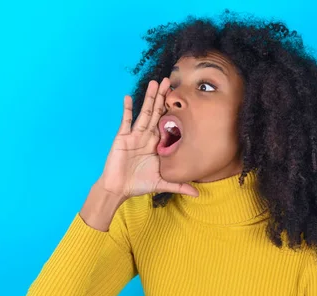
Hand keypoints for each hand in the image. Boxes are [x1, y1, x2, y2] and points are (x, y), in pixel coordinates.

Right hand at [97, 78, 198, 198]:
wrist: (118, 189)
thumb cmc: (139, 184)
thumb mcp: (163, 183)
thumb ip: (180, 186)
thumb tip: (198, 195)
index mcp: (156, 144)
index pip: (167, 123)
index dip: (173, 110)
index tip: (181, 97)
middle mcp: (146, 136)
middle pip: (157, 112)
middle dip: (163, 97)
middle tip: (169, 80)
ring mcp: (134, 135)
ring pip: (144, 112)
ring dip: (150, 97)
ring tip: (155, 82)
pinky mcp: (122, 137)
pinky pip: (126, 121)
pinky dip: (127, 109)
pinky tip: (129, 97)